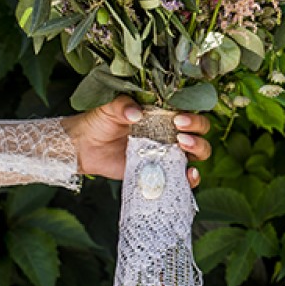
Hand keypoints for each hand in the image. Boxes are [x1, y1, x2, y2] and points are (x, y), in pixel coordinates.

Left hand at [60, 96, 211, 185]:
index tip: (178, 119)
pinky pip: (182, 178)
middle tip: (179, 134)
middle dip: (197, 132)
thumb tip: (136, 113)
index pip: (189, 113)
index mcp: (163, 115)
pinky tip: (188, 176)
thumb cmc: (100, 121)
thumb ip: (123, 106)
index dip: (192, 116)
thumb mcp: (110, 107)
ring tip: (182, 148)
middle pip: (200, 133)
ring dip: (198, 150)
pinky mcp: (160, 173)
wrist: (84, 146)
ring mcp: (166, 155)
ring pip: (197, 154)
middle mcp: (169, 134)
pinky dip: (191, 179)